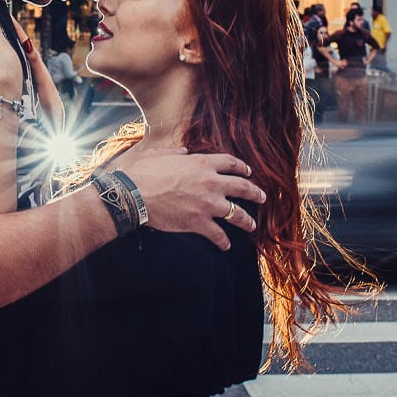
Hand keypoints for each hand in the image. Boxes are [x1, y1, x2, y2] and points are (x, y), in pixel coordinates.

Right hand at [120, 148, 263, 249]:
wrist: (135, 195)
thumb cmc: (144, 173)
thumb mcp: (161, 154)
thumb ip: (176, 152)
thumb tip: (183, 151)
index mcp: (202, 164)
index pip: (230, 163)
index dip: (242, 167)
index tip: (248, 171)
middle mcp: (210, 183)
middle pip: (242, 187)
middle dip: (255, 192)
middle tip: (262, 197)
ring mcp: (207, 204)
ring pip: (237, 213)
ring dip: (246, 220)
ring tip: (252, 225)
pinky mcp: (199, 223)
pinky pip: (218, 234)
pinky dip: (223, 242)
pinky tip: (226, 245)